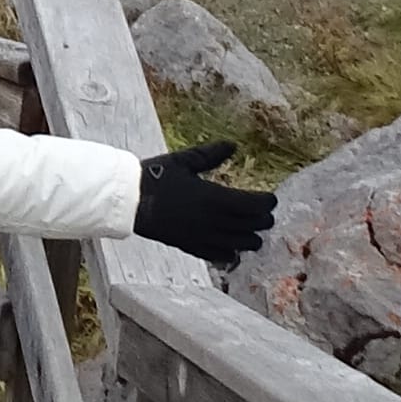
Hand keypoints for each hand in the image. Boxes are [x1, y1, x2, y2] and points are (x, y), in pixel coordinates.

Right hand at [134, 142, 279, 266]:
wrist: (130, 202)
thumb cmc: (156, 177)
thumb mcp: (184, 160)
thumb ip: (211, 154)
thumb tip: (233, 145)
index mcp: (214, 198)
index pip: (255, 205)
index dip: (267, 202)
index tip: (269, 198)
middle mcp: (214, 221)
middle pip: (255, 227)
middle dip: (263, 219)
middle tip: (262, 212)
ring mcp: (205, 237)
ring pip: (243, 245)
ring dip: (251, 237)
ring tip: (250, 229)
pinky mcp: (194, 248)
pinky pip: (222, 256)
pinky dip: (232, 252)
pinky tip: (230, 244)